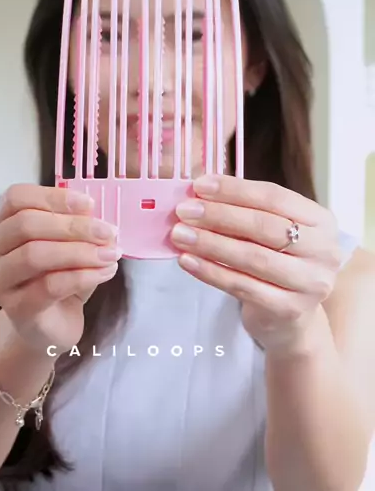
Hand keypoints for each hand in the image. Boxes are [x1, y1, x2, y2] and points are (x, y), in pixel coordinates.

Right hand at [0, 184, 120, 354]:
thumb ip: (76, 225)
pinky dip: (83, 275)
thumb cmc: (57, 275)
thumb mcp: (68, 242)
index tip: (89, 203)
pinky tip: (106, 272)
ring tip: (111, 254)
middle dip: (74, 226)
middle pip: (26, 224)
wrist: (50, 325)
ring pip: (35, 255)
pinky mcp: (15, 309)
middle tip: (108, 231)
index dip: (53, 197)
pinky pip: (50, 286)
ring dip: (80, 251)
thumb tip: (94, 215)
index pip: (17, 197)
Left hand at [170, 174, 342, 352]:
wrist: (291, 319)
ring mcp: (310, 283)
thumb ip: (244, 209)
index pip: (274, 196)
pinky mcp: (290, 311)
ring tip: (180, 234)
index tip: (200, 185)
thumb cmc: (276, 261)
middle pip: (264, 226)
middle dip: (219, 216)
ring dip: (210, 243)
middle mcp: (324, 251)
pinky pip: (243, 287)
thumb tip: (199, 192)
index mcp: (321, 220)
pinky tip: (187, 261)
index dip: (234, 189)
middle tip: (184, 211)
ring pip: (253, 257)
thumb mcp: (270, 231)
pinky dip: (211, 272)